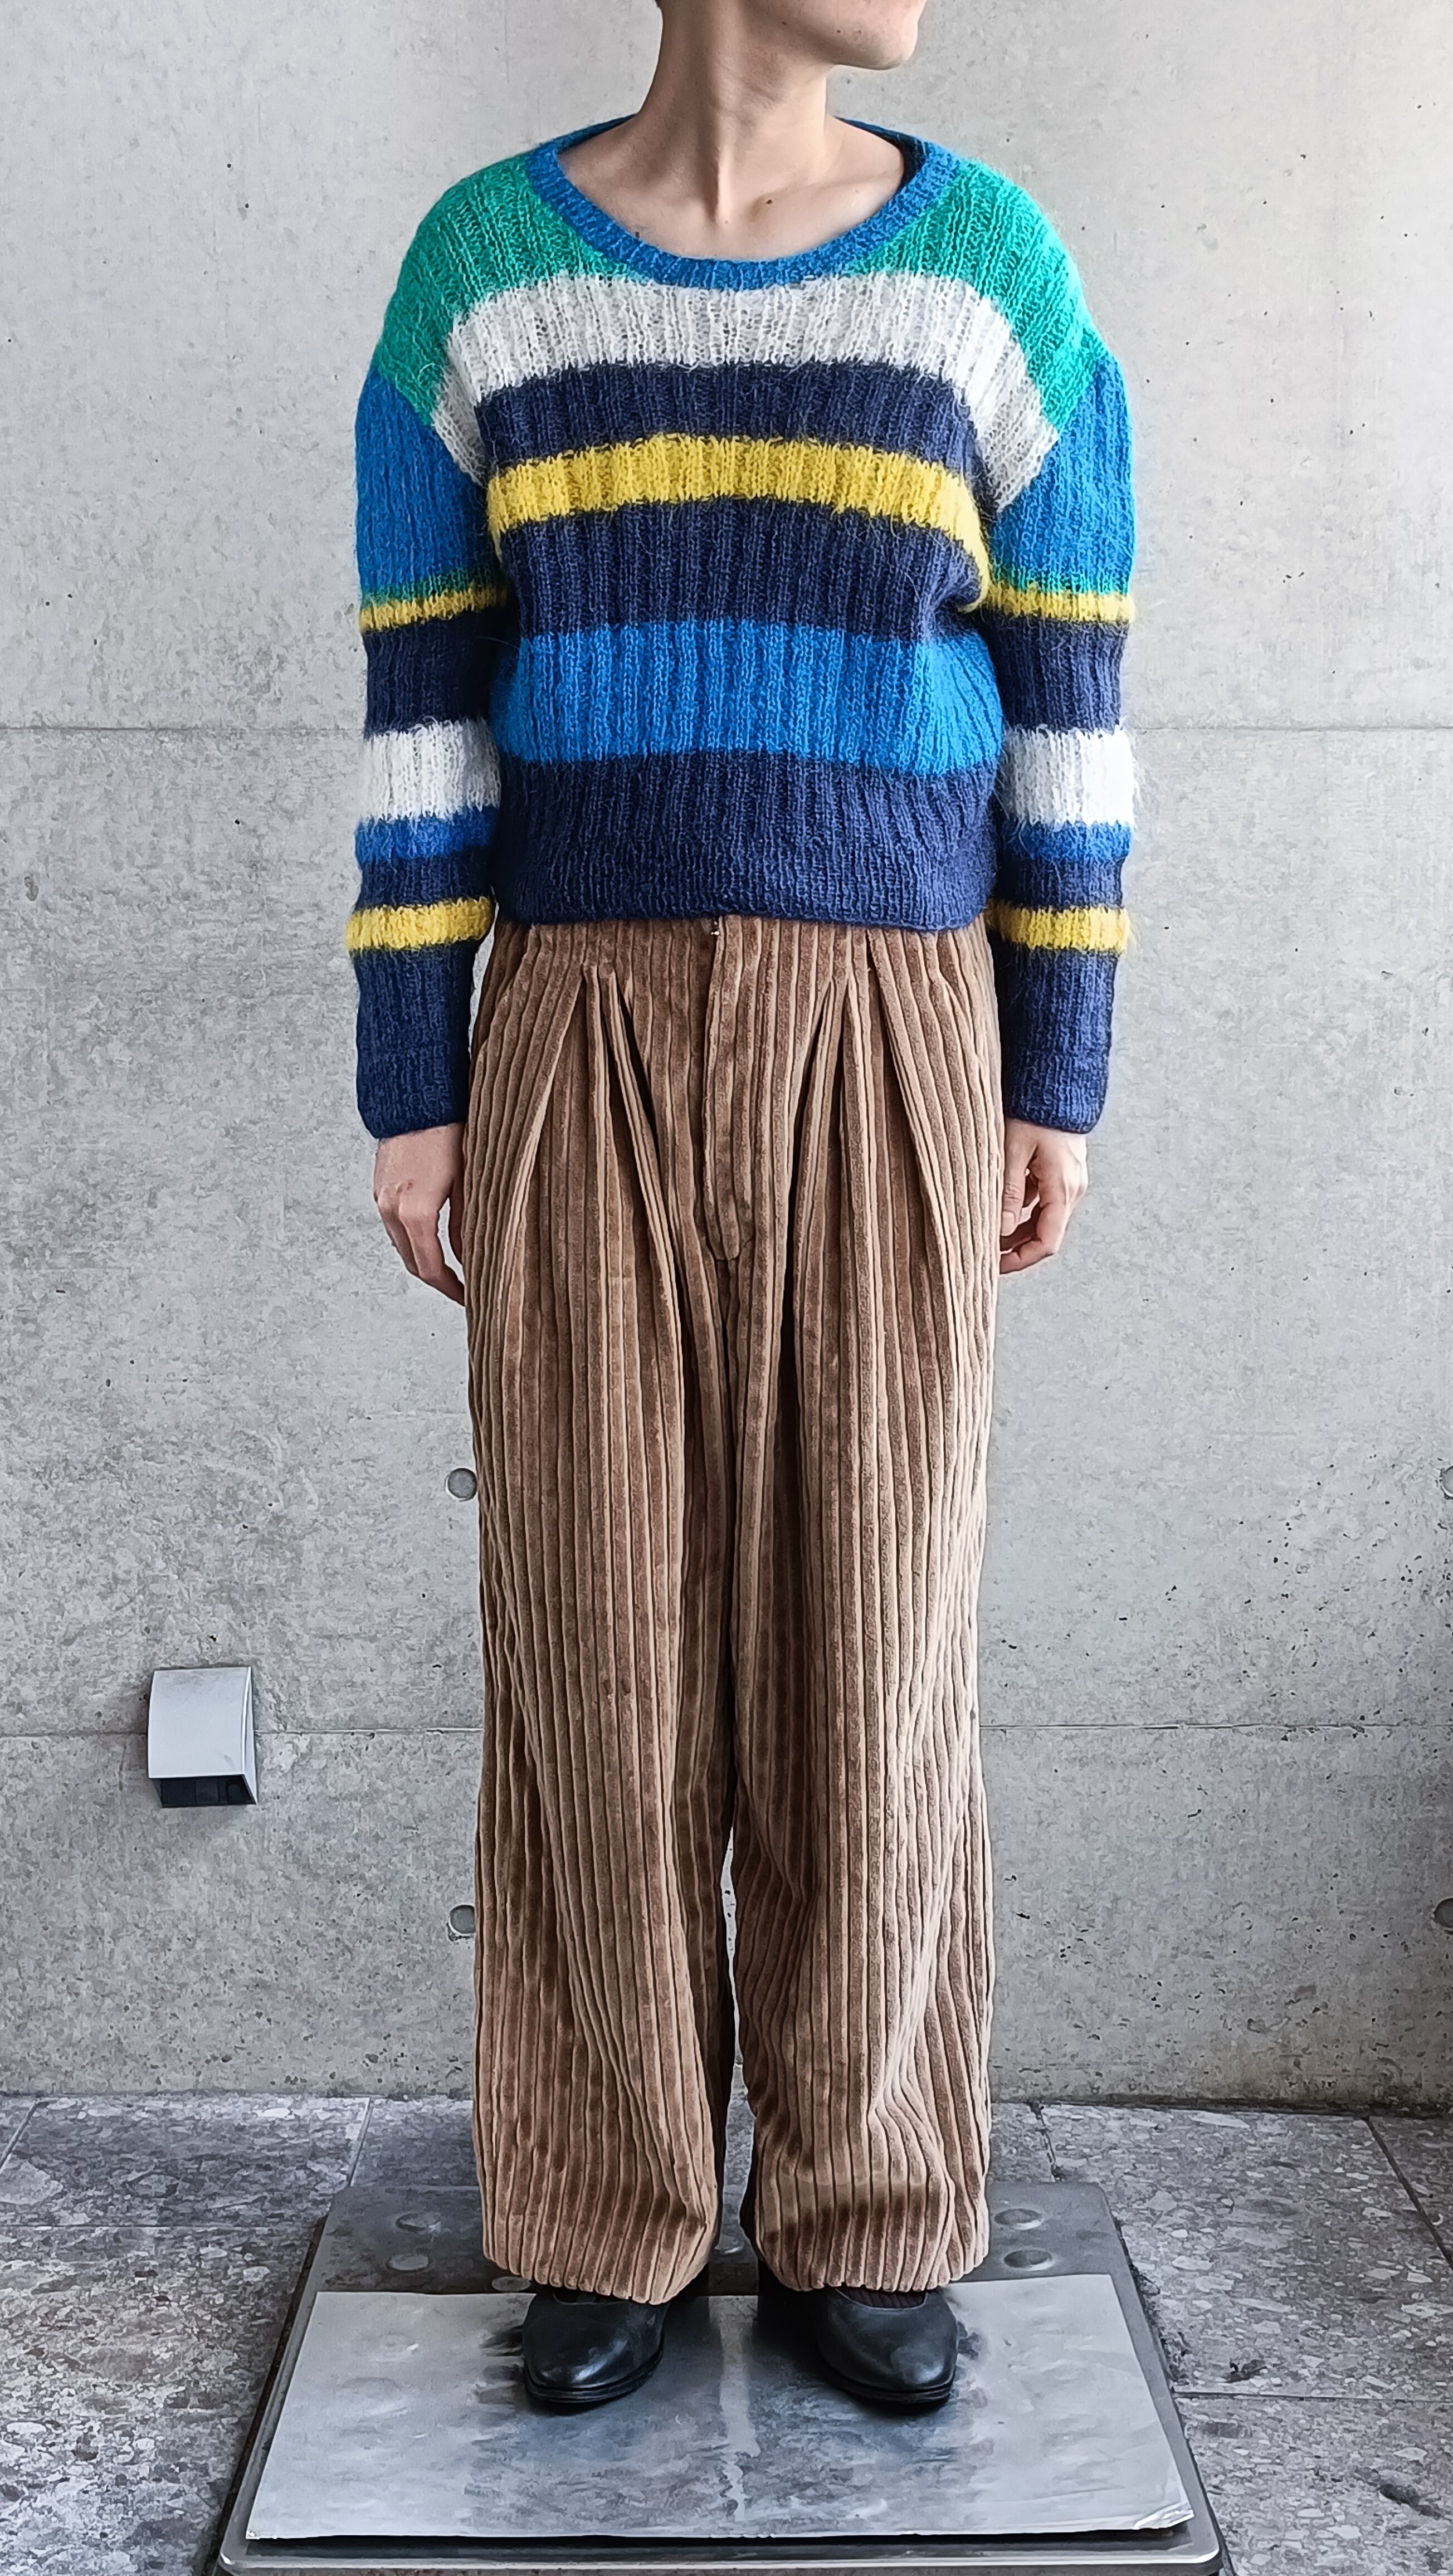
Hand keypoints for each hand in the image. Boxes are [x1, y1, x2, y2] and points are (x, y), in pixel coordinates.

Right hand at [372, 1122, 466, 1305]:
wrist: (415, 1096)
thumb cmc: (449, 1131)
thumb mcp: (468, 1182)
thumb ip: (467, 1225)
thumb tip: (470, 1259)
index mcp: (415, 1213)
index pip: (431, 1269)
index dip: (450, 1289)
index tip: (468, 1299)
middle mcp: (391, 1210)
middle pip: (412, 1262)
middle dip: (436, 1279)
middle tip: (461, 1289)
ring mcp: (381, 1198)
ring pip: (401, 1244)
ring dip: (423, 1259)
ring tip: (450, 1266)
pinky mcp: (379, 1186)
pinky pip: (394, 1225)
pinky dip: (412, 1238)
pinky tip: (431, 1236)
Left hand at [1000, 1119, 1088, 1274]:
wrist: (1058, 1082)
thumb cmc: (1036, 1111)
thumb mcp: (1014, 1151)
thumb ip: (1008, 1192)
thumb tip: (1001, 1229)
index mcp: (1062, 1189)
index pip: (1047, 1242)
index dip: (1022, 1260)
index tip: (997, 1266)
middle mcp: (1072, 1189)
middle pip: (1046, 1234)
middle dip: (1017, 1247)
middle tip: (987, 1253)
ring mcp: (1070, 1181)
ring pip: (1045, 1218)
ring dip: (1020, 1229)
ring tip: (990, 1232)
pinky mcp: (1063, 1172)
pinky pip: (1045, 1201)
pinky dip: (1025, 1210)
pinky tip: (1003, 1205)